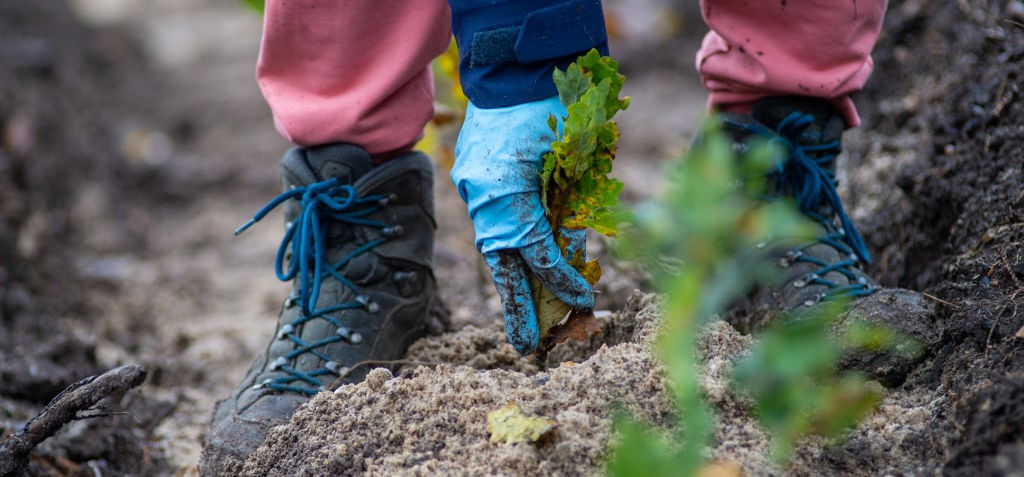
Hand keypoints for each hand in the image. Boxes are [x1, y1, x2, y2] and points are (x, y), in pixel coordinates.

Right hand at [452, 97, 594, 353]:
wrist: (516, 65)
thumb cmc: (556, 106)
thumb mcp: (576, 161)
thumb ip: (572, 210)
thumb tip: (573, 252)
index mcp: (508, 195)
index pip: (539, 254)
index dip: (563, 282)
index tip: (583, 303)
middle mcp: (485, 198)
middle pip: (502, 265)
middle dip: (517, 309)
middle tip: (527, 347)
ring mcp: (474, 188)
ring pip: (495, 246)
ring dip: (512, 280)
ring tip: (523, 318)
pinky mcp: (474, 179)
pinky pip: (493, 222)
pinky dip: (509, 246)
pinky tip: (521, 266)